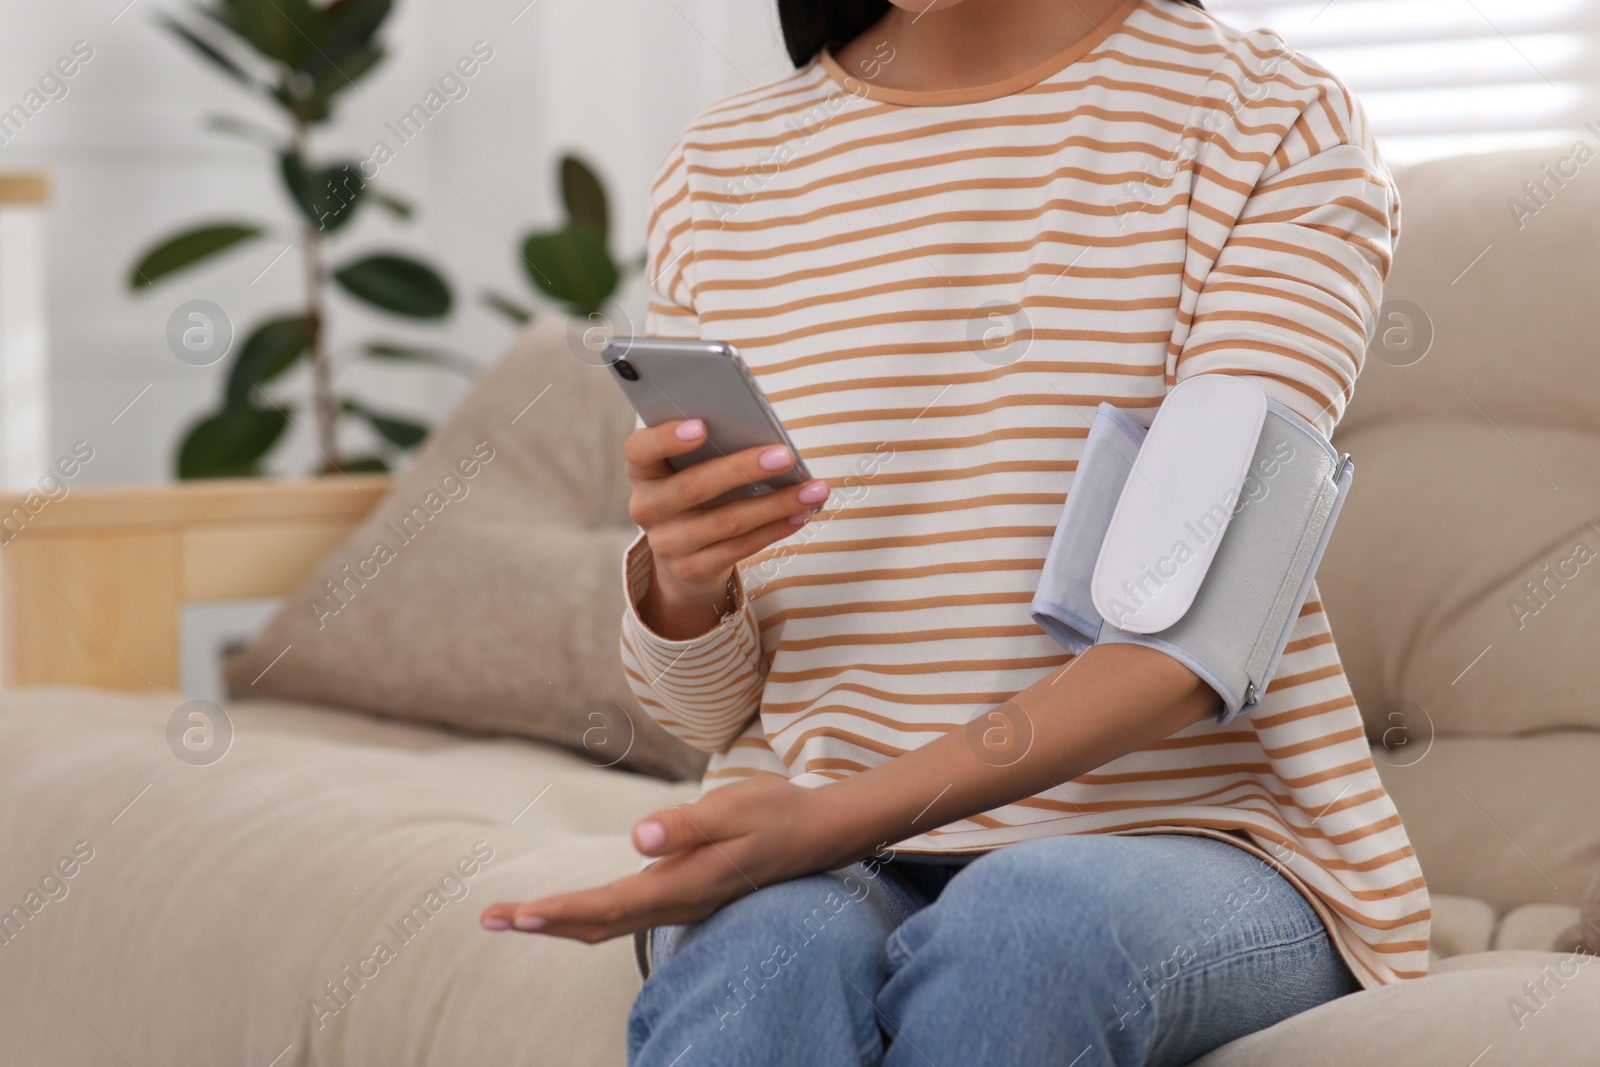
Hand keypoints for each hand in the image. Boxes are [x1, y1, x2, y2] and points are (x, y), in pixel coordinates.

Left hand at [479, 776, 862, 943]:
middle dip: (544, 920)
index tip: (517, 913)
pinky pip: (627, 914)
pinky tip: (573, 909)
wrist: (821, 833)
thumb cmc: (777, 812)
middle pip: (599, 923)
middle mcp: (678, 903)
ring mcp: (682, 902)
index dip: (560, 910)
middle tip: (489, 917)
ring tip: (516, 914)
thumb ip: (686, 825)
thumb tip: (637, 838)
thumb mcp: (733, 807)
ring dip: (561, 919)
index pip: (609, 906)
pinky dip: (590, 914)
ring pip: (611, 923)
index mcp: (684, 885)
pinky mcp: (686, 893)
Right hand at [626, 418, 829, 637]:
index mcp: (643, 471)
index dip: (666, 438)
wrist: (683, 553)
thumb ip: (712, 449)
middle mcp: (647, 508)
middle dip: (744, 468)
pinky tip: (802, 513)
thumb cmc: (697, 489)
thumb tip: (765, 439)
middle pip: (694, 486)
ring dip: (776, 504)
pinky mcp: (692, 569)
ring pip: (727, 521)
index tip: (702, 425)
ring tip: (813, 489)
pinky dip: (775, 528)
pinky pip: (741, 547)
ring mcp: (668, 543)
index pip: (640, 449)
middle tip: (785, 455)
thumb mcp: (690, 467)